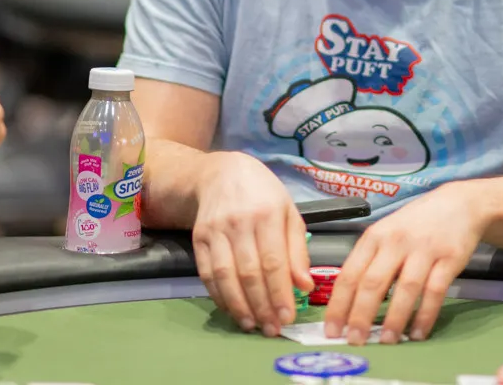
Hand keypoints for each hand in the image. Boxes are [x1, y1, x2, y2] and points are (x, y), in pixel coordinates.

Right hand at [192, 152, 311, 336]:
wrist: (222, 173)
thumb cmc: (263, 195)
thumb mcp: (289, 213)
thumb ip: (298, 250)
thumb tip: (304, 286)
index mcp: (268, 214)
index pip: (274, 262)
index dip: (280, 293)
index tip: (287, 317)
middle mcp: (239, 222)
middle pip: (249, 273)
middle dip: (261, 306)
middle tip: (271, 329)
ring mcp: (215, 230)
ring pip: (225, 276)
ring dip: (238, 306)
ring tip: (251, 325)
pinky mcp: (198, 238)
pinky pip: (206, 273)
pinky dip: (219, 296)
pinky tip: (232, 309)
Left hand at [323, 181, 484, 345]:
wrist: (459, 204)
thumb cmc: (416, 224)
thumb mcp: (386, 233)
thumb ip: (369, 261)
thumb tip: (349, 303)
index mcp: (374, 237)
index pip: (350, 274)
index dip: (339, 305)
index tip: (332, 330)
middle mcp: (396, 241)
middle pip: (373, 282)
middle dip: (360, 315)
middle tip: (355, 340)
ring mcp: (424, 249)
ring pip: (405, 288)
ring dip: (394, 318)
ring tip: (387, 340)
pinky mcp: (449, 257)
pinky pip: (435, 291)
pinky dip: (425, 315)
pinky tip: (418, 332)